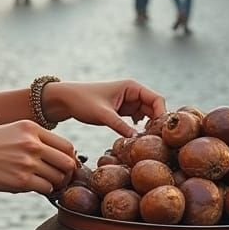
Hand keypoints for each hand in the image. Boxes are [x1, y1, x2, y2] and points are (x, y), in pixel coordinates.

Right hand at [0, 121, 76, 195]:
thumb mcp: (14, 130)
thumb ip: (37, 140)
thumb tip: (61, 158)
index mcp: (32, 129)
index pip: (66, 146)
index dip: (70, 158)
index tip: (65, 165)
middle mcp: (32, 144)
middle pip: (67, 162)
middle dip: (67, 173)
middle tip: (61, 178)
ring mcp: (27, 162)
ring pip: (58, 178)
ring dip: (55, 183)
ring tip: (45, 182)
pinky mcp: (21, 180)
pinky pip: (46, 188)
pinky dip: (44, 190)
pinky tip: (35, 186)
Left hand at [43, 80, 166, 136]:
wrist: (66, 100)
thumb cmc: (83, 101)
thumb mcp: (102, 114)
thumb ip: (120, 125)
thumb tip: (137, 139)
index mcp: (132, 87)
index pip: (157, 99)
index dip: (162, 114)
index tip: (160, 132)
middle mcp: (133, 93)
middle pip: (155, 108)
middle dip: (156, 124)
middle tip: (155, 141)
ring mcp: (129, 103)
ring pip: (147, 116)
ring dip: (148, 128)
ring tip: (147, 142)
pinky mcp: (123, 112)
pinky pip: (138, 120)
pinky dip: (140, 129)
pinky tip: (136, 139)